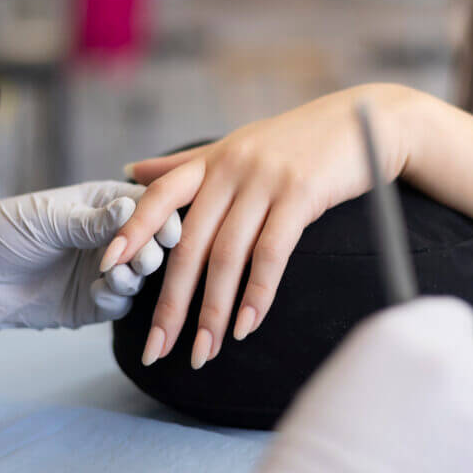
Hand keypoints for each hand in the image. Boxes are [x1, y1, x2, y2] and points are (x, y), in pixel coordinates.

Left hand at [0, 181, 180, 382]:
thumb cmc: (2, 233)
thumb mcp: (48, 220)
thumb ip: (93, 220)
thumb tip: (133, 208)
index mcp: (102, 203)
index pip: (145, 206)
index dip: (161, 217)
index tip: (167, 230)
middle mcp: (109, 235)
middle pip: (150, 241)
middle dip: (151, 250)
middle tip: (143, 259)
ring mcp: (103, 269)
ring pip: (140, 274)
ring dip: (136, 275)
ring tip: (119, 276)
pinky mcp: (93, 302)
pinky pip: (120, 302)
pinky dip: (116, 298)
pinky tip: (99, 292)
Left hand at [105, 83, 423, 368]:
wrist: (365, 120)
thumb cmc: (300, 140)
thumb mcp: (237, 145)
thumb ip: (186, 165)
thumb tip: (132, 170)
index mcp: (213, 160)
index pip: (161, 196)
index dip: (133, 230)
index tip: (108, 268)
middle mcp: (232, 169)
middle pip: (190, 245)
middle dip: (171, 303)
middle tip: (158, 349)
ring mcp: (265, 181)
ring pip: (227, 258)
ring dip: (213, 313)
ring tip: (204, 352)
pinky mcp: (301, 195)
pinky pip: (271, 254)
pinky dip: (257, 296)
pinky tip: (247, 328)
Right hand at [204, 297, 472, 472]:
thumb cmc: (318, 450)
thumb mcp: (351, 374)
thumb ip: (401, 360)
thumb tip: (435, 365)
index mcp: (401, 332)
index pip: (457, 317)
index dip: (451, 344)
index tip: (444, 364)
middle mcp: (443, 361)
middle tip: (442, 412)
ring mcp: (471, 412)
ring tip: (454, 442)